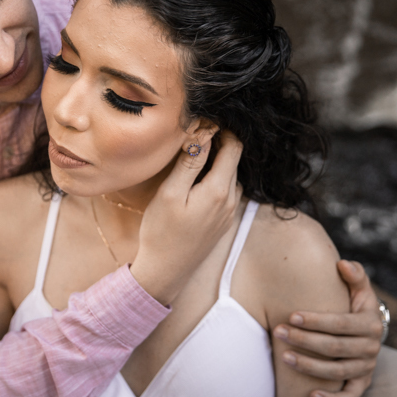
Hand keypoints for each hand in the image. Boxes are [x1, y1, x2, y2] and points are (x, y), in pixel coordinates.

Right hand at [131, 131, 242, 304]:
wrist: (166, 271)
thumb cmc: (162, 232)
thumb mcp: (171, 192)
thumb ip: (190, 161)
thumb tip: (204, 133)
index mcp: (220, 190)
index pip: (234, 147)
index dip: (222, 130)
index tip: (204, 124)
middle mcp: (230, 201)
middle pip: (233, 161)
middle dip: (219, 144)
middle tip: (194, 136)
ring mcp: (228, 213)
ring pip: (230, 176)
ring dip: (217, 163)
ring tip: (193, 157)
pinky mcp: (222, 222)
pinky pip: (225, 192)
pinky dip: (215, 179)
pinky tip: (195, 182)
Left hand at [273, 260, 381, 396]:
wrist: (369, 331)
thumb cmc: (355, 305)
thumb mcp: (359, 289)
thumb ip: (354, 275)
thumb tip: (341, 264)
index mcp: (370, 323)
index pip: (340, 324)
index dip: (315, 321)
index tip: (291, 316)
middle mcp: (371, 347)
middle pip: (334, 348)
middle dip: (304, 341)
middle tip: (277, 332)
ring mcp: (367, 367)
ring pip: (337, 372)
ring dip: (309, 367)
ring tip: (284, 358)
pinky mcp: (362, 384)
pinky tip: (311, 396)